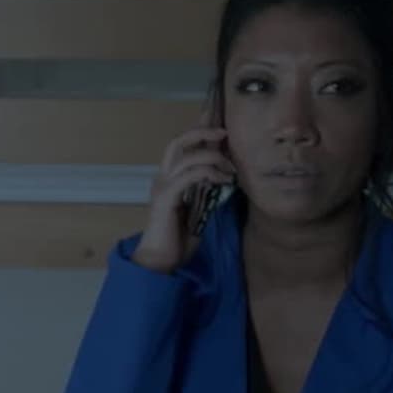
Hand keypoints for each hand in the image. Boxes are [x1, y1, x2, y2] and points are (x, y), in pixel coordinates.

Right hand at [130, 98, 235, 274]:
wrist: (160, 263)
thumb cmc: (178, 241)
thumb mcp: (199, 211)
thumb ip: (206, 193)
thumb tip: (224, 179)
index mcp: (170, 179)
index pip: (183, 147)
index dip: (200, 134)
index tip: (222, 130)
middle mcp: (163, 178)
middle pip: (178, 142)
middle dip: (202, 133)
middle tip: (224, 134)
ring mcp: (163, 186)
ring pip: (187, 156)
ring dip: (213, 158)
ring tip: (231, 170)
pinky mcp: (166, 198)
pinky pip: (189, 176)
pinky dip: (209, 173)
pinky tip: (223, 181)